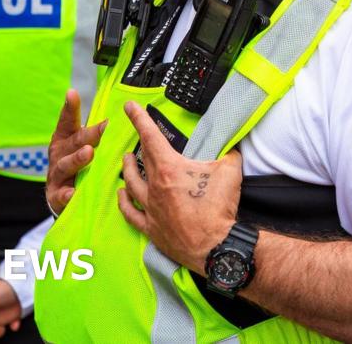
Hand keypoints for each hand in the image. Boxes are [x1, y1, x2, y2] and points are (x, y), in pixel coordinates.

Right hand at [46, 89, 106, 215]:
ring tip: (88, 153)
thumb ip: (95, 131)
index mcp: (65, 139)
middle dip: (88, 134)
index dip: (70, 107)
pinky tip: (72, 192)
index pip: (67, 121)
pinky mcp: (56, 195)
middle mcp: (59, 154)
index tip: (72, 93)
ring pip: (66, 165)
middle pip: (74, 141)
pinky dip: (67, 194)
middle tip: (102, 127)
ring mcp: (56, 174)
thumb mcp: (81, 145)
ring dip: (77, 158)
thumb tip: (120, 114)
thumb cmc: (77, 164)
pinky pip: (61, 194)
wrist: (61, 196)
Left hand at [118, 101, 240, 272]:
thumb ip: (228, 153)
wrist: (216, 245)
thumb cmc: (220, 209)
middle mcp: (155, 186)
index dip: (139, 119)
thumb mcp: (230, 171)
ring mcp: (151, 208)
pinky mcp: (151, 227)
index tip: (129, 106)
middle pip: (141, 159)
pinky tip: (120, 194)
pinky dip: (124, 202)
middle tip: (136, 133)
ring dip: (127, 169)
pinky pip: (131, 213)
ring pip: (131, 183)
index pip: (151, 137)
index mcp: (170, 169)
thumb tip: (231, 145)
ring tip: (125, 160)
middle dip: (138, 142)